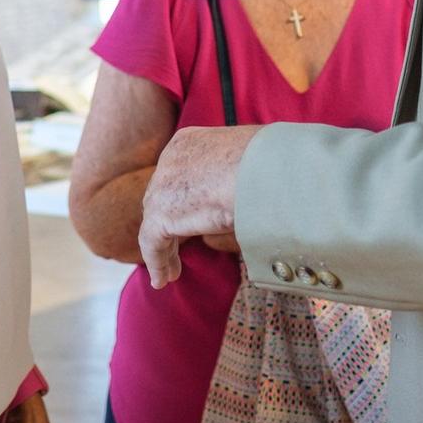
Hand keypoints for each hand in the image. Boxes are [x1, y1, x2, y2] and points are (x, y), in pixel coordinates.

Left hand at [139, 125, 258, 288]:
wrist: (265, 168)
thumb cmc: (271, 163)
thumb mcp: (249, 164)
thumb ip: (235, 178)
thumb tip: (246, 198)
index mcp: (189, 142)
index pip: (179, 174)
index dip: (181, 200)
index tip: (188, 220)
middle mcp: (170, 159)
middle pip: (163, 197)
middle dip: (169, 223)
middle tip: (178, 246)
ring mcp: (162, 184)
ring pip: (156, 221)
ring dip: (164, 248)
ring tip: (171, 272)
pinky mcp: (161, 212)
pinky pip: (152, 243)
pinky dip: (157, 262)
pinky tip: (163, 280)